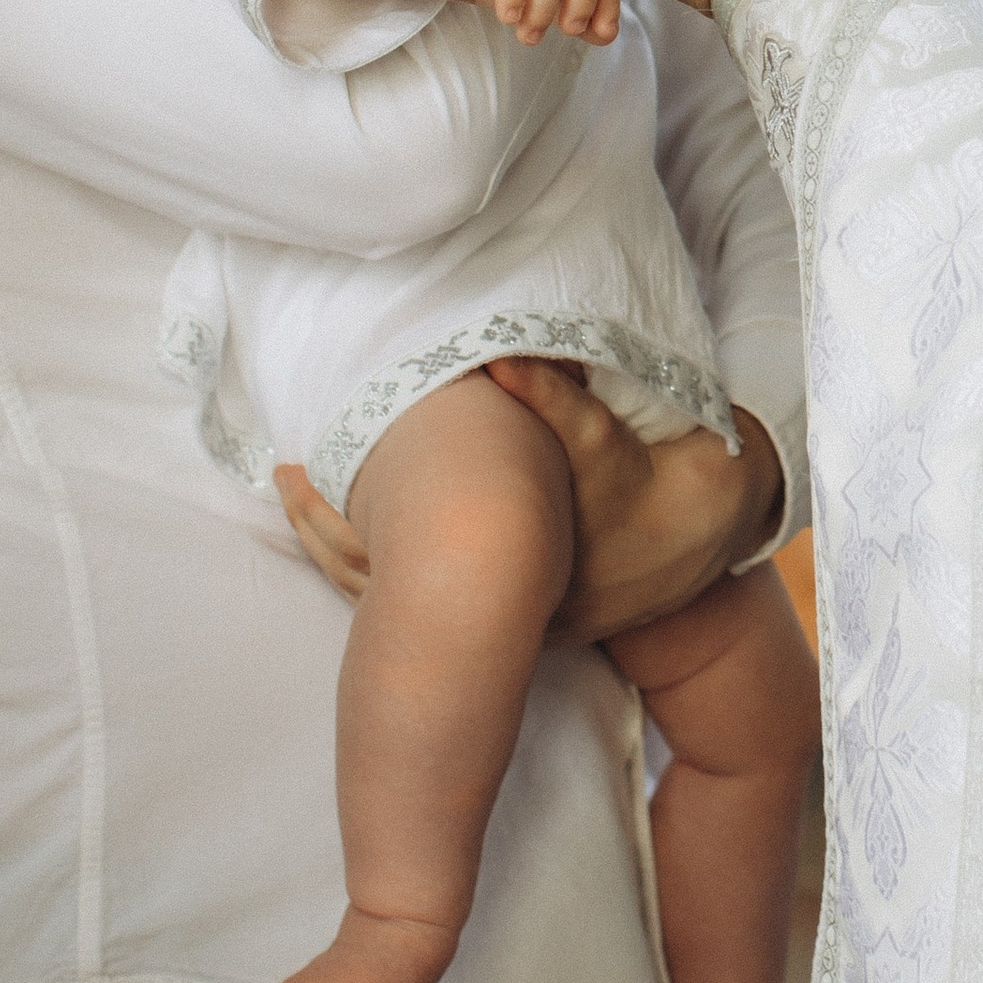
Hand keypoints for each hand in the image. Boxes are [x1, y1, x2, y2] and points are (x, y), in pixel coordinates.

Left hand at [273, 364, 785, 637]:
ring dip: (343, 550)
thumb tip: (498, 360)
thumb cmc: (648, 480)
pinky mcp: (513, 620)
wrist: (702, 539)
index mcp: (498, 568)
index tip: (289, 466)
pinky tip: (360, 534)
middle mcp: (492, 608)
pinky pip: (425, 607)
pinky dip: (381, 567)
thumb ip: (549, 398)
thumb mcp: (602, 438)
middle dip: (321, 529)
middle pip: (375, 582)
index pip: (385, 554)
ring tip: (302, 498)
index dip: (327, 515)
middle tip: (281, 475)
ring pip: (396, 601)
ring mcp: (502, 622)